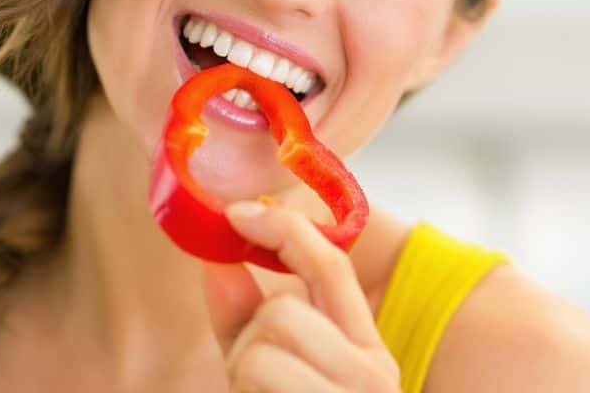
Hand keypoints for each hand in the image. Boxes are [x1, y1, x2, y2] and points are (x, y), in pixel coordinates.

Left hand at [201, 201, 400, 392]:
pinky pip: (254, 378)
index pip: (333, 265)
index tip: (236, 213)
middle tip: (255, 379)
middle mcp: (373, 375)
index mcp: (370, 351)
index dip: (283, 229)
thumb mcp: (270, 371)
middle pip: (281, 310)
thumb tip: (216, 262)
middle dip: (247, 339)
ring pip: (259, 349)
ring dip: (240, 375)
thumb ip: (245, 318)